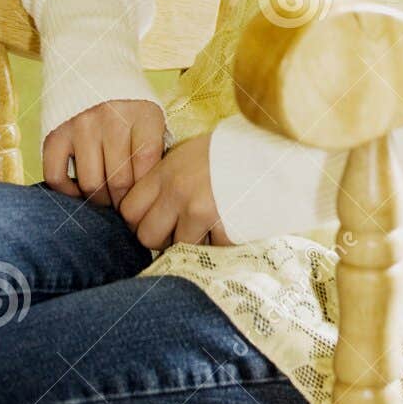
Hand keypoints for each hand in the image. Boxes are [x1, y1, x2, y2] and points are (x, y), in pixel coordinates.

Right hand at [43, 98, 166, 209]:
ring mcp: (80, 127)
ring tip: (106, 199)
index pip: (146, 164)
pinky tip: (79, 190)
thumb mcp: (151, 115)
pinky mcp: (55, 134)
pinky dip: (68, 191)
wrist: (91, 66)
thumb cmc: (128, 101)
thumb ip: (155, 148)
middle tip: (124, 205)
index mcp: (142, 114)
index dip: (145, 189)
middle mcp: (110, 120)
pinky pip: (57, 176)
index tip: (144, 198)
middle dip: (124, 201)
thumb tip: (152, 190)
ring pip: (91, 183)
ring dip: (99, 200)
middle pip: (119, 179)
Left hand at [118, 133, 235, 249]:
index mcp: (166, 172)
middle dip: (162, 238)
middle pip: (147, 237)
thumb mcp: (188, 155)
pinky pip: (211, 250)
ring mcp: (202, 212)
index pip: (129, 211)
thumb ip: (164, 181)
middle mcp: (178, 192)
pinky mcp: (225, 228)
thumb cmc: (229, 154)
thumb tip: (144, 213)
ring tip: (209, 225)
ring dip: (192, 242)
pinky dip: (218, 244)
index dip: (139, 220)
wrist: (273, 153)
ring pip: (178, 247)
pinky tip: (228, 225)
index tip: (155, 219)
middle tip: (181, 228)